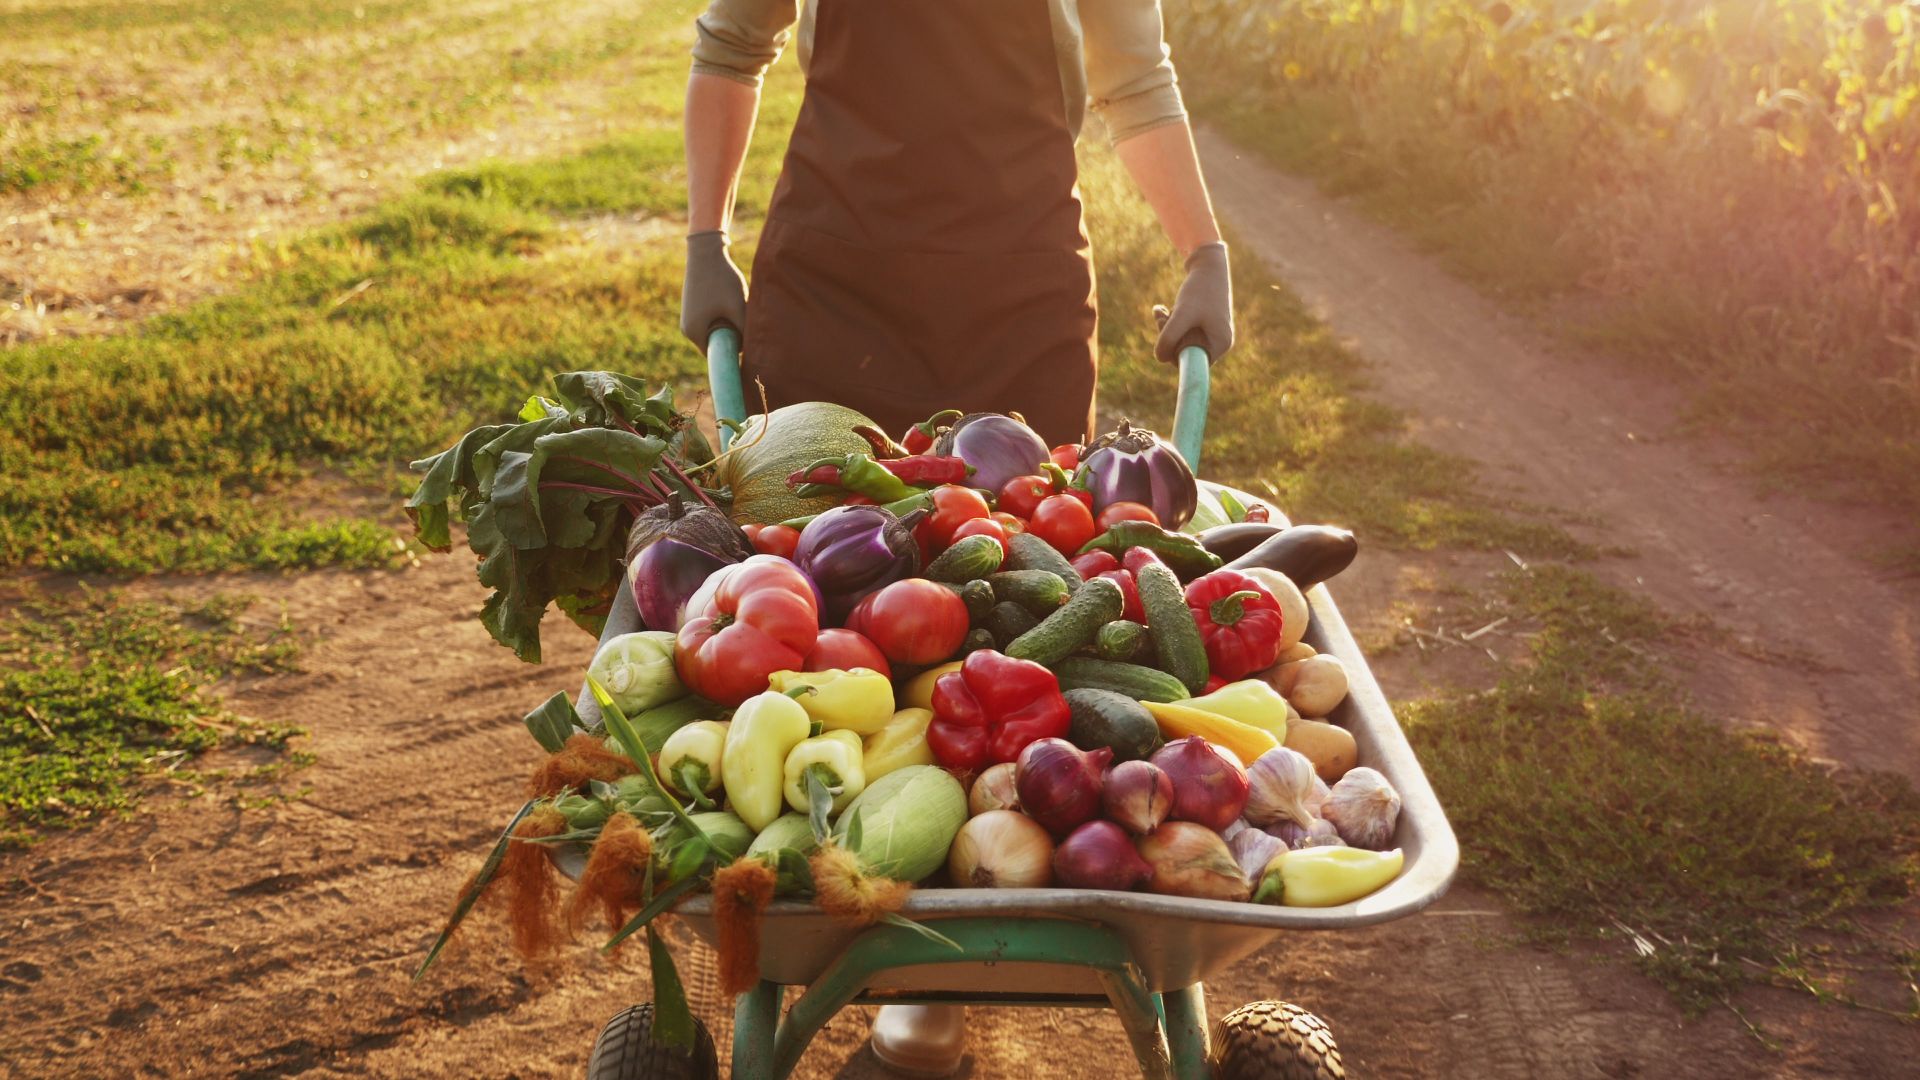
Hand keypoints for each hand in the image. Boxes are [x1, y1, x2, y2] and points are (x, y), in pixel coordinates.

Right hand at [680, 230, 747, 347]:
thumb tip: (751, 349)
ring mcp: (688, 317)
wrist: (705, 251)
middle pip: (716, 342)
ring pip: (715, 330)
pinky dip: (723, 314)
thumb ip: (745, 331)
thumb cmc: (722, 279)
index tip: (748, 342)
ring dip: (729, 324)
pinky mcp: (693, 307)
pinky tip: (730, 299)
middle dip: (732, 336)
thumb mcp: (738, 307)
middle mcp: (687, 328)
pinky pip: (711, 320)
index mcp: (694, 332)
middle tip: (746, 320)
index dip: (734, 351)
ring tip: (737, 307)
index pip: (717, 354)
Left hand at [1154, 241, 1233, 363]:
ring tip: (1160, 310)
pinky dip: (1169, 321)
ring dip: (1166, 327)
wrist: (1208, 263)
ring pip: (1180, 340)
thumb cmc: (1199, 288)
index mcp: (1220, 343)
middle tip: (1161, 317)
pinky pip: (1181, 330)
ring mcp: (1211, 332)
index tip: (1163, 346)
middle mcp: (1218, 341)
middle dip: (1168, 336)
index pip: (1192, 363)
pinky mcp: (1203, 324)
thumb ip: (1169, 337)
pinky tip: (1160, 309)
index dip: (1175, 355)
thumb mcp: (1182, 313)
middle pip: (1185, 352)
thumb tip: (1160, 358)